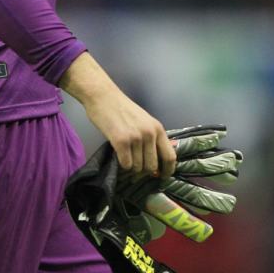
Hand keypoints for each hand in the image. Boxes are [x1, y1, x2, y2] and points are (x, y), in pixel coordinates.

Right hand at [59, 52, 175, 177]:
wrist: (103, 96)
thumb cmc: (122, 109)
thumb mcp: (144, 121)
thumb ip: (152, 138)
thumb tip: (156, 162)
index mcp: (158, 129)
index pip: (170, 157)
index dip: (167, 170)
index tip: (162, 176)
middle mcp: (150, 134)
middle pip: (152, 166)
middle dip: (144, 171)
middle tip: (135, 167)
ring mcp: (136, 138)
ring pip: (138, 167)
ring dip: (131, 167)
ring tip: (125, 156)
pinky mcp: (121, 141)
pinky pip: (126, 164)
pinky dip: (122, 165)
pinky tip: (119, 155)